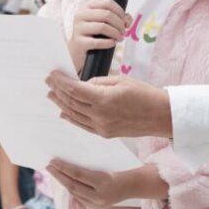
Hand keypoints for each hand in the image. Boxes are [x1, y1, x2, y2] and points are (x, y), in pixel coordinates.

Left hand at [46, 70, 171, 138]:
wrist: (161, 116)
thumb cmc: (144, 94)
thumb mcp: (121, 80)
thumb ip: (99, 82)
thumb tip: (83, 85)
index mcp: (103, 99)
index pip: (74, 89)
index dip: (61, 81)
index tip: (52, 74)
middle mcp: (99, 115)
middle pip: (71, 102)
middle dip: (58, 90)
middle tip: (48, 82)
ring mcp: (101, 126)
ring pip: (74, 114)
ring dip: (61, 104)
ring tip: (52, 95)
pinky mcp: (105, 134)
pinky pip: (82, 125)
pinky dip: (71, 118)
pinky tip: (63, 113)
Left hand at [47, 160, 155, 207]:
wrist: (133, 185)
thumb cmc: (120, 168)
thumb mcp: (106, 164)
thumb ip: (88, 167)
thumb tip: (67, 161)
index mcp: (103, 182)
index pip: (78, 174)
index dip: (63, 168)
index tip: (53, 161)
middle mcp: (100, 196)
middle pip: (73, 186)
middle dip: (59, 176)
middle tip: (48, 166)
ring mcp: (98, 204)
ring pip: (75, 193)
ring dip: (63, 182)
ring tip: (54, 172)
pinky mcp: (96, 208)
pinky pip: (80, 198)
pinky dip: (71, 189)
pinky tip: (65, 181)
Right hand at [68, 0, 131, 70]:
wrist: (77, 51)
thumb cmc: (92, 34)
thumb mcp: (102, 22)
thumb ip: (115, 17)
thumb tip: (128, 19)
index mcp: (86, 6)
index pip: (107, 2)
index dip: (120, 11)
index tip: (125, 20)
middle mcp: (80, 15)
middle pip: (107, 14)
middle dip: (120, 24)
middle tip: (123, 32)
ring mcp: (78, 28)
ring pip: (103, 27)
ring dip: (116, 33)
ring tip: (119, 38)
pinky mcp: (79, 42)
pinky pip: (98, 42)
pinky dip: (109, 43)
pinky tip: (112, 43)